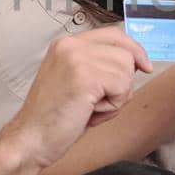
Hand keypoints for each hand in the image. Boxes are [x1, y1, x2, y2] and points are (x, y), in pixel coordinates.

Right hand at [0, 26, 151, 168]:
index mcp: (66, 44)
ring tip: (90, 108)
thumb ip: (99, 66)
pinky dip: (112, 106)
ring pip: (126, 70)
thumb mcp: (77, 82)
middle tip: (98, 102)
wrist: (31, 140)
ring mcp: (76, 58)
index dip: (133, 50)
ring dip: (116, 97)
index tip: (144, 66)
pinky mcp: (84, 75)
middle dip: (122, 82)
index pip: (113, 34)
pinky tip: (89, 112)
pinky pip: (121, 87)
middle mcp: (70, 44)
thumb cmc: (54, 119)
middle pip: (125, 52)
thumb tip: (136, 61)